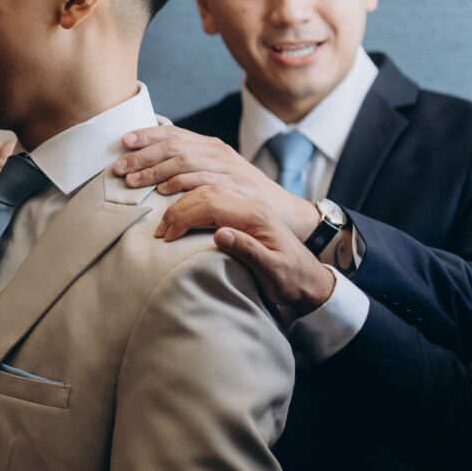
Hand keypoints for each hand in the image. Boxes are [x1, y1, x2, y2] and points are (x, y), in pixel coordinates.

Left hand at [114, 126, 318, 240]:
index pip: (175, 134)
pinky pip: (202, 181)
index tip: (123, 142)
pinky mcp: (235, 187)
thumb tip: (159, 172)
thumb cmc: (247, 199)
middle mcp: (220, 153)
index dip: (147, 135)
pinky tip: (161, 191)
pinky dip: (179, 184)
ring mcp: (228, 168)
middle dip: (142, 156)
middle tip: (118, 167)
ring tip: (131, 181)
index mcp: (214, 147)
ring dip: (154, 171)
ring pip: (184, 161)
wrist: (288, 214)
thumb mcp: (221, 178)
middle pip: (174, 146)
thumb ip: (195, 171)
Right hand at [170, 184, 338, 312]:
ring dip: (182, 203)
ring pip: (207, 190)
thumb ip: (249, 251)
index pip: (212, 202)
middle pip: (206, 191)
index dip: (185, 215)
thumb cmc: (292, 280)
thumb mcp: (274, 272)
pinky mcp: (243, 213)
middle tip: (160, 231)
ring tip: (165, 224)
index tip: (168, 235)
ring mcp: (247, 207)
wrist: (311, 280)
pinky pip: (212, 197)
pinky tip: (180, 211)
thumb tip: (220, 234)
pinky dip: (191, 202)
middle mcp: (251, 206)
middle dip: (178, 208)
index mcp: (257, 216)